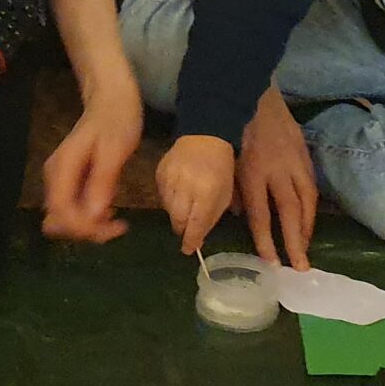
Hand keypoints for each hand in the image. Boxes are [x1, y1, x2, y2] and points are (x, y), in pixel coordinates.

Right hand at [40, 75, 143, 244]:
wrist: (110, 97)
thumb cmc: (116, 119)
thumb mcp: (114, 150)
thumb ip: (102, 181)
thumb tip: (93, 217)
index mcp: (62, 169)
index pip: (61, 213)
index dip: (85, 228)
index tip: (115, 227)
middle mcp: (55, 177)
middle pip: (58, 221)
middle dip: (86, 231)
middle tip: (117, 226)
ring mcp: (60, 180)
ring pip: (64, 219)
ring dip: (88, 228)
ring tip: (117, 221)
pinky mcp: (69, 182)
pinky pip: (72, 210)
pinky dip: (90, 218)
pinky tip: (110, 211)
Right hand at [156, 134, 236, 255]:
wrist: (205, 135)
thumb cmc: (221, 167)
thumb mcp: (226, 193)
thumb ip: (212, 217)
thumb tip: (198, 240)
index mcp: (206, 192)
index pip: (195, 224)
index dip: (190, 240)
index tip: (188, 250)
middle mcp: (186, 186)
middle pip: (177, 220)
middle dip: (182, 228)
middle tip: (187, 231)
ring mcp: (170, 178)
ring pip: (167, 209)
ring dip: (176, 214)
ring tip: (186, 208)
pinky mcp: (159, 172)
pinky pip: (161, 196)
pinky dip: (169, 200)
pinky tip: (178, 194)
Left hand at [238, 93, 317, 269]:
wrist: (254, 97)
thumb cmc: (233, 132)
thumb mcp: (225, 161)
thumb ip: (231, 189)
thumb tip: (237, 216)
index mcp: (252, 172)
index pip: (261, 214)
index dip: (266, 239)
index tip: (272, 261)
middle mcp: (277, 170)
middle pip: (290, 211)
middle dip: (295, 241)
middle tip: (301, 266)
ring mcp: (294, 162)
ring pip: (306, 200)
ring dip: (308, 227)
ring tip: (307, 247)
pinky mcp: (304, 154)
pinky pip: (312, 186)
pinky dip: (312, 206)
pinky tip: (310, 219)